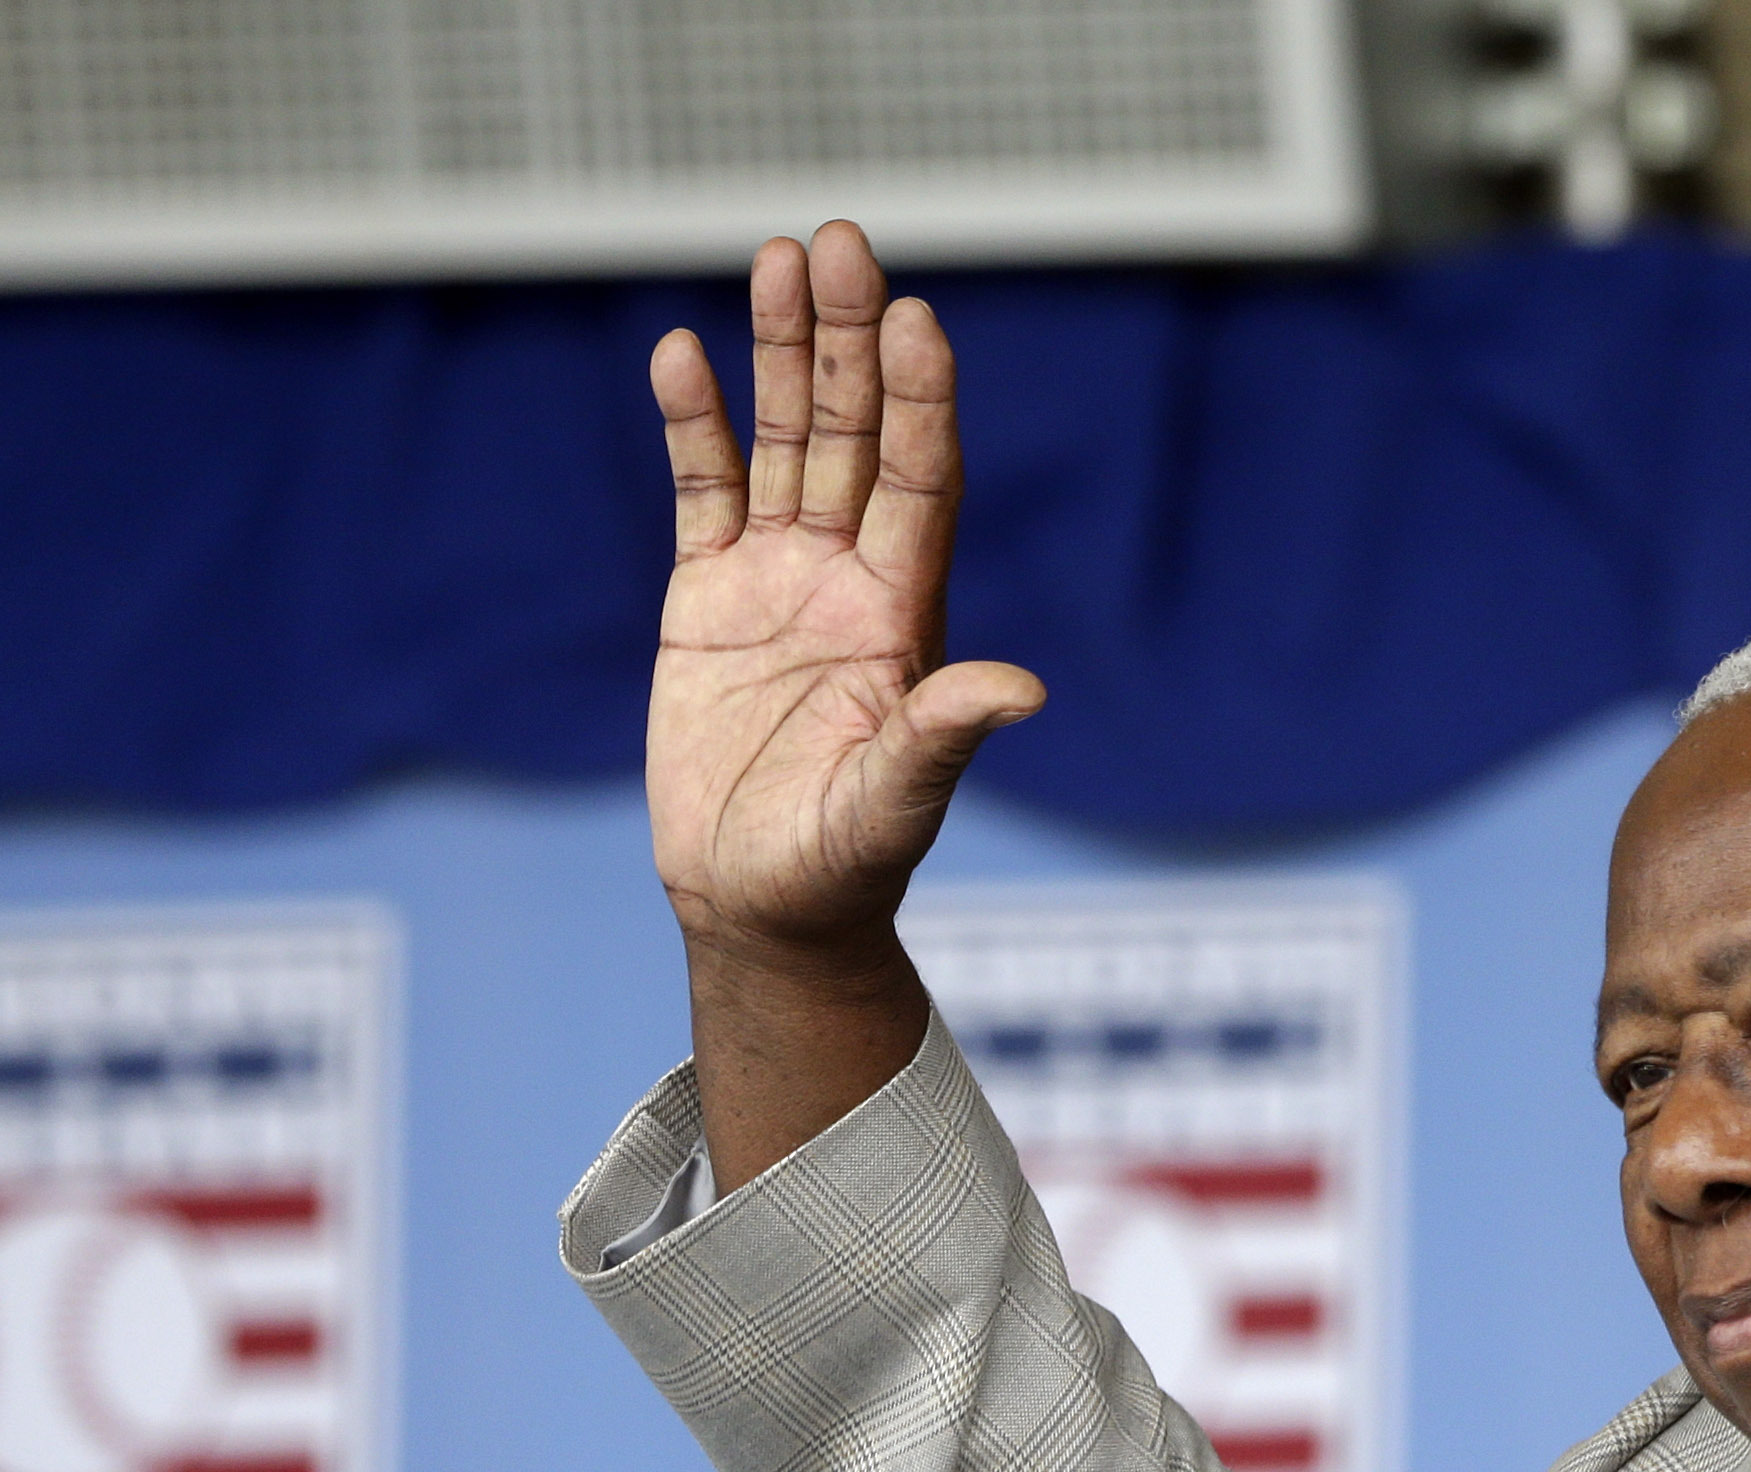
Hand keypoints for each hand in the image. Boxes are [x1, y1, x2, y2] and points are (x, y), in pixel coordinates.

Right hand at [645, 225, 1041, 1183]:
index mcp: (904, 618)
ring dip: (779, 355)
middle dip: (847, 342)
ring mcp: (779, 581)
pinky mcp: (709, 597)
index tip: (916, 320)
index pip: (920, 483)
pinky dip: (694, 424)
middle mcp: (849, 580)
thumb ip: (945, 737)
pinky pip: (704, 491)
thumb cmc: (840, 870)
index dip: (920, 403)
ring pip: (784, 442)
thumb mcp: (895, 805)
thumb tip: (1021, 689)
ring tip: (779, 256)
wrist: (760, 907)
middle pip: (854, 435)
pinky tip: (685, 353)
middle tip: (841, 241)